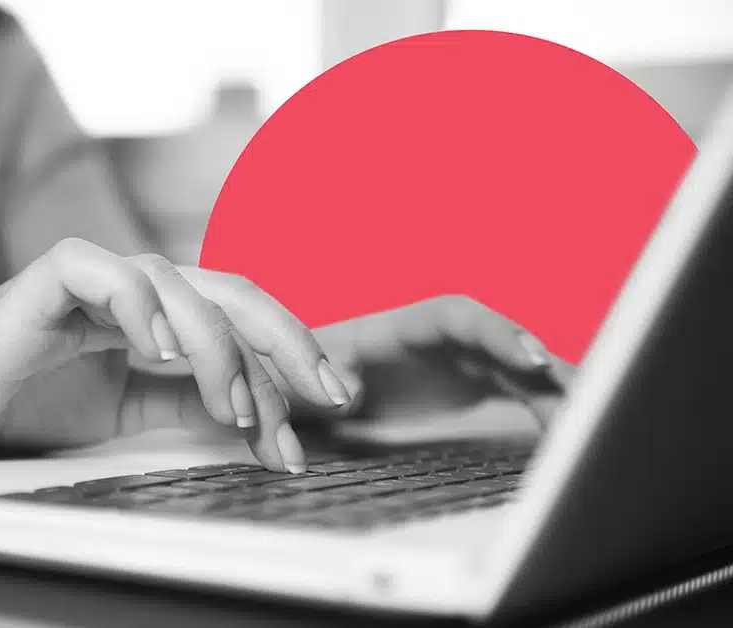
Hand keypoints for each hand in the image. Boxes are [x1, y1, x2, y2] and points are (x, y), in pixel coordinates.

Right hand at [0, 239, 354, 472]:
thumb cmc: (16, 410)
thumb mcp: (120, 415)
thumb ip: (179, 404)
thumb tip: (258, 418)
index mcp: (154, 317)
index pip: (237, 320)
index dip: (288, 354)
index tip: (331, 406)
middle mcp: (131, 291)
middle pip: (228, 292)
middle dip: (285, 341)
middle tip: (326, 396)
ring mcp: (89, 280)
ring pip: (178, 286)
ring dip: (218, 350)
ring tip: (237, 410)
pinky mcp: (42, 282)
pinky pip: (101, 272)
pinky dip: (139, 304)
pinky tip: (161, 348)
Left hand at [286, 295, 575, 429]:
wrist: (305, 390)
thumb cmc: (301, 376)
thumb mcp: (301, 378)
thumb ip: (322, 381)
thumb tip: (348, 395)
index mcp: (404, 326)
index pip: (460, 318)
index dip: (498, 333)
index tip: (531, 358)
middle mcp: (443, 339)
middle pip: (505, 344)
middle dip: (548, 367)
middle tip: (590, 397)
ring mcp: (464, 361)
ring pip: (523, 372)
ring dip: (561, 394)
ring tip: (597, 424)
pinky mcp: (476, 387)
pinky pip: (523, 397)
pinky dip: (551, 413)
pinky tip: (577, 438)